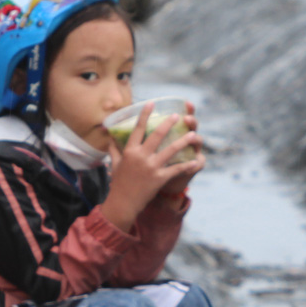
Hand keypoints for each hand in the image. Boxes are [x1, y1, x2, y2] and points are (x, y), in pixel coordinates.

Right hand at [101, 102, 204, 230]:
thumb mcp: (115, 164)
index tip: (152, 103)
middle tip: (177, 116)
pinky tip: (195, 161)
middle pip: (157, 135)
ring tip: (193, 134)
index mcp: (130, 151)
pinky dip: (186, 165)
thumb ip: (114, 149)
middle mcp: (141, 156)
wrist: (123, 203)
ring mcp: (151, 167)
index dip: (145, 114)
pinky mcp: (159, 178)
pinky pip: (175, 169)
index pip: (138, 129)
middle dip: (169, 123)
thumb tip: (110, 137)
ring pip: (170, 150)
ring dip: (183, 141)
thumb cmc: (119, 183)